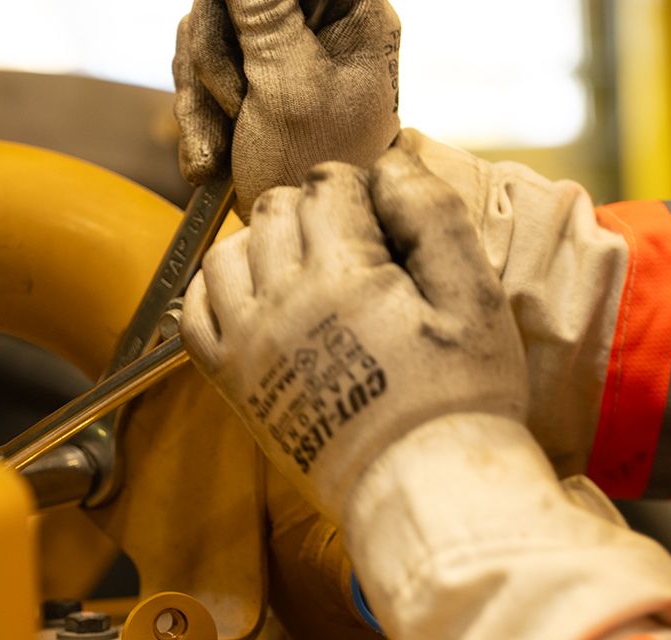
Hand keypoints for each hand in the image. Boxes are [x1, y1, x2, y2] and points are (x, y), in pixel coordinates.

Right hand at [173, 0, 401, 217]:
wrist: (299, 240)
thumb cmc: (311, 174)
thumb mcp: (289, 87)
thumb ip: (264, 10)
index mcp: (348, 12)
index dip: (239, 5)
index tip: (238, 42)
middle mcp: (316, 23)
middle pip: (232, 2)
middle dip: (213, 58)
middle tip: (233, 107)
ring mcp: (279, 52)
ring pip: (206, 32)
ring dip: (199, 95)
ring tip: (218, 150)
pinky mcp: (248, 81)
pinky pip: (197, 69)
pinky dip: (195, 113)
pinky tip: (210, 157)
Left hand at [180, 149, 526, 520]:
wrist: (422, 489)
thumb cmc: (461, 398)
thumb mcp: (476, 299)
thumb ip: (434, 218)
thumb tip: (391, 163)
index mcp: (344, 278)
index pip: (326, 185)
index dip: (357, 186)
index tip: (379, 215)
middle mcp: (282, 304)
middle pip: (274, 210)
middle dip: (311, 207)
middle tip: (349, 239)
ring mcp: (249, 345)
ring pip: (226, 252)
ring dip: (261, 241)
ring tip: (302, 264)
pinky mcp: (233, 383)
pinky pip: (194, 313)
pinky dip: (213, 289)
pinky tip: (252, 293)